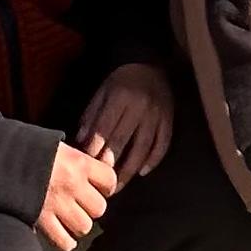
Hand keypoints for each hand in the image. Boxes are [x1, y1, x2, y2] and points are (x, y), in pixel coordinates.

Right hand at [39, 143, 123, 250]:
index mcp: (78, 162)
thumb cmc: (24, 146)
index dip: (105, 185)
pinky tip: (59, 233)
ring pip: (84, 226)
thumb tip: (93, 167)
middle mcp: (72, 185)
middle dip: (91, 208)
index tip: (98, 186)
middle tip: (79, 203)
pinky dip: (64, 241)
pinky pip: (65, 242)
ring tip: (67, 218)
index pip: (110, 180)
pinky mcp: (41, 220)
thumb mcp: (54, 144)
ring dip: (77, 224)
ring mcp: (57, 205)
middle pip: (99, 208)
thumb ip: (74, 158)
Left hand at [72, 63, 174, 180]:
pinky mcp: (169, 120)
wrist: (150, 64)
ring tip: (119, 185)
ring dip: (130, 169)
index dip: (95, 149)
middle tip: (100, 184)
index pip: (105, 128)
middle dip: (110, 164)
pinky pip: (163, 143)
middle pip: (123, 140)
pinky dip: (154, 159)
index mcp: (120, 97)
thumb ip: (92, 115)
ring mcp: (157, 114)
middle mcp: (140, 106)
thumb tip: (81, 141)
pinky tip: (143, 172)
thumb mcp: (102, 91)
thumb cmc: (121, 80)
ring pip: (143, 147)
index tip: (86, 167)